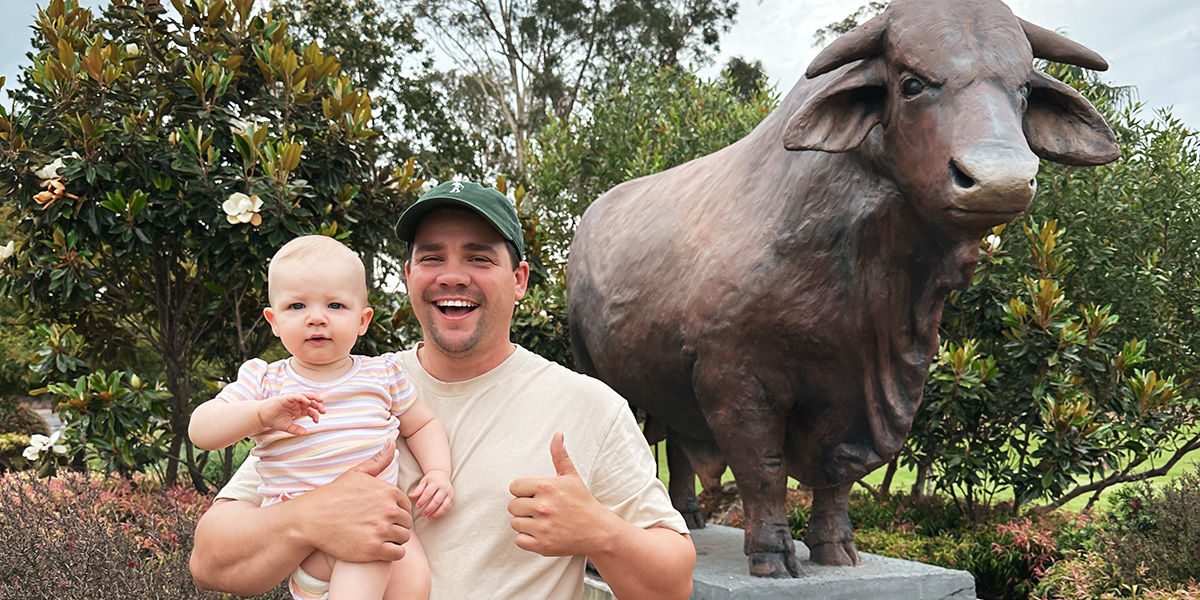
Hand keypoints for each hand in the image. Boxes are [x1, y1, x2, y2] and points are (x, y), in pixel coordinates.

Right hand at [257, 392, 323, 435]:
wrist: (262, 417)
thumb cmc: (274, 420)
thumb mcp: (287, 426)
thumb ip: (296, 429)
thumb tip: (305, 432)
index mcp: (298, 410)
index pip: (310, 410)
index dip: (315, 414)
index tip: (317, 421)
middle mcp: (296, 404)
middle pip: (310, 402)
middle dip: (317, 405)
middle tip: (323, 410)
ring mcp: (291, 400)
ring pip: (305, 396)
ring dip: (313, 397)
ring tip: (320, 400)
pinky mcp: (286, 398)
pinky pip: (296, 396)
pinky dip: (302, 397)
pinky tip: (307, 401)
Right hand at [294, 439, 412, 562]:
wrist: (311, 520)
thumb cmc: (333, 496)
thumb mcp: (356, 474)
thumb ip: (378, 461)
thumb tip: (392, 443)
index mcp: (388, 491)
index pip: (406, 505)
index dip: (395, 511)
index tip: (381, 516)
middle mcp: (388, 510)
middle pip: (406, 522)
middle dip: (395, 526)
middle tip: (377, 529)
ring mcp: (382, 530)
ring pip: (403, 538)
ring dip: (394, 540)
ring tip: (378, 538)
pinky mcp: (375, 549)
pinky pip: (398, 554)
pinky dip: (391, 553)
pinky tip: (378, 549)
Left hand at [409, 469, 453, 518]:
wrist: (442, 475)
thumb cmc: (431, 479)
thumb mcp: (423, 482)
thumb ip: (418, 490)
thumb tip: (410, 496)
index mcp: (436, 482)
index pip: (429, 493)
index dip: (422, 500)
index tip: (417, 506)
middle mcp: (444, 488)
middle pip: (437, 500)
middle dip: (429, 509)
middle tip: (422, 514)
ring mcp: (449, 493)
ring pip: (444, 505)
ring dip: (436, 513)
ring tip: (429, 517)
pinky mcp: (452, 498)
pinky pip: (448, 507)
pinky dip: (441, 513)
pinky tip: (434, 515)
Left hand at [508, 432, 614, 556]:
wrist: (597, 530)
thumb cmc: (582, 502)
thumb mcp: (571, 476)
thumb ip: (560, 455)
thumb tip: (557, 434)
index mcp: (546, 487)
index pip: (514, 486)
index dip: (523, 491)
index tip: (534, 495)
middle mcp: (542, 506)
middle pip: (512, 506)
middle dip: (523, 507)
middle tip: (539, 509)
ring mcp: (542, 527)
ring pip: (514, 523)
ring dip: (525, 523)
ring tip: (541, 521)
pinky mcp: (542, 545)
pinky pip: (519, 540)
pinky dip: (527, 539)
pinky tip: (540, 533)